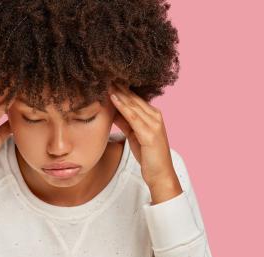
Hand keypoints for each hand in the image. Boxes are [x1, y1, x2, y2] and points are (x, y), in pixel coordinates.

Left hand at [109, 83, 182, 203]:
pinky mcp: (150, 134)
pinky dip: (123, 107)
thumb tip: (112, 109)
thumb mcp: (134, 135)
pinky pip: (133, 117)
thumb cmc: (148, 155)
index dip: (120, 88)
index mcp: (153, 115)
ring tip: (105, 81)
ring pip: (133, 104)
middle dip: (118, 86)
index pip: (134, 98)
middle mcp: (155, 116)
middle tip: (103, 74)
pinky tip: (113, 98)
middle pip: (133, 98)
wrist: (160, 174)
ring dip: (118, 92)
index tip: (107, 79)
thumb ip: (125, 121)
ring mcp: (154, 124)